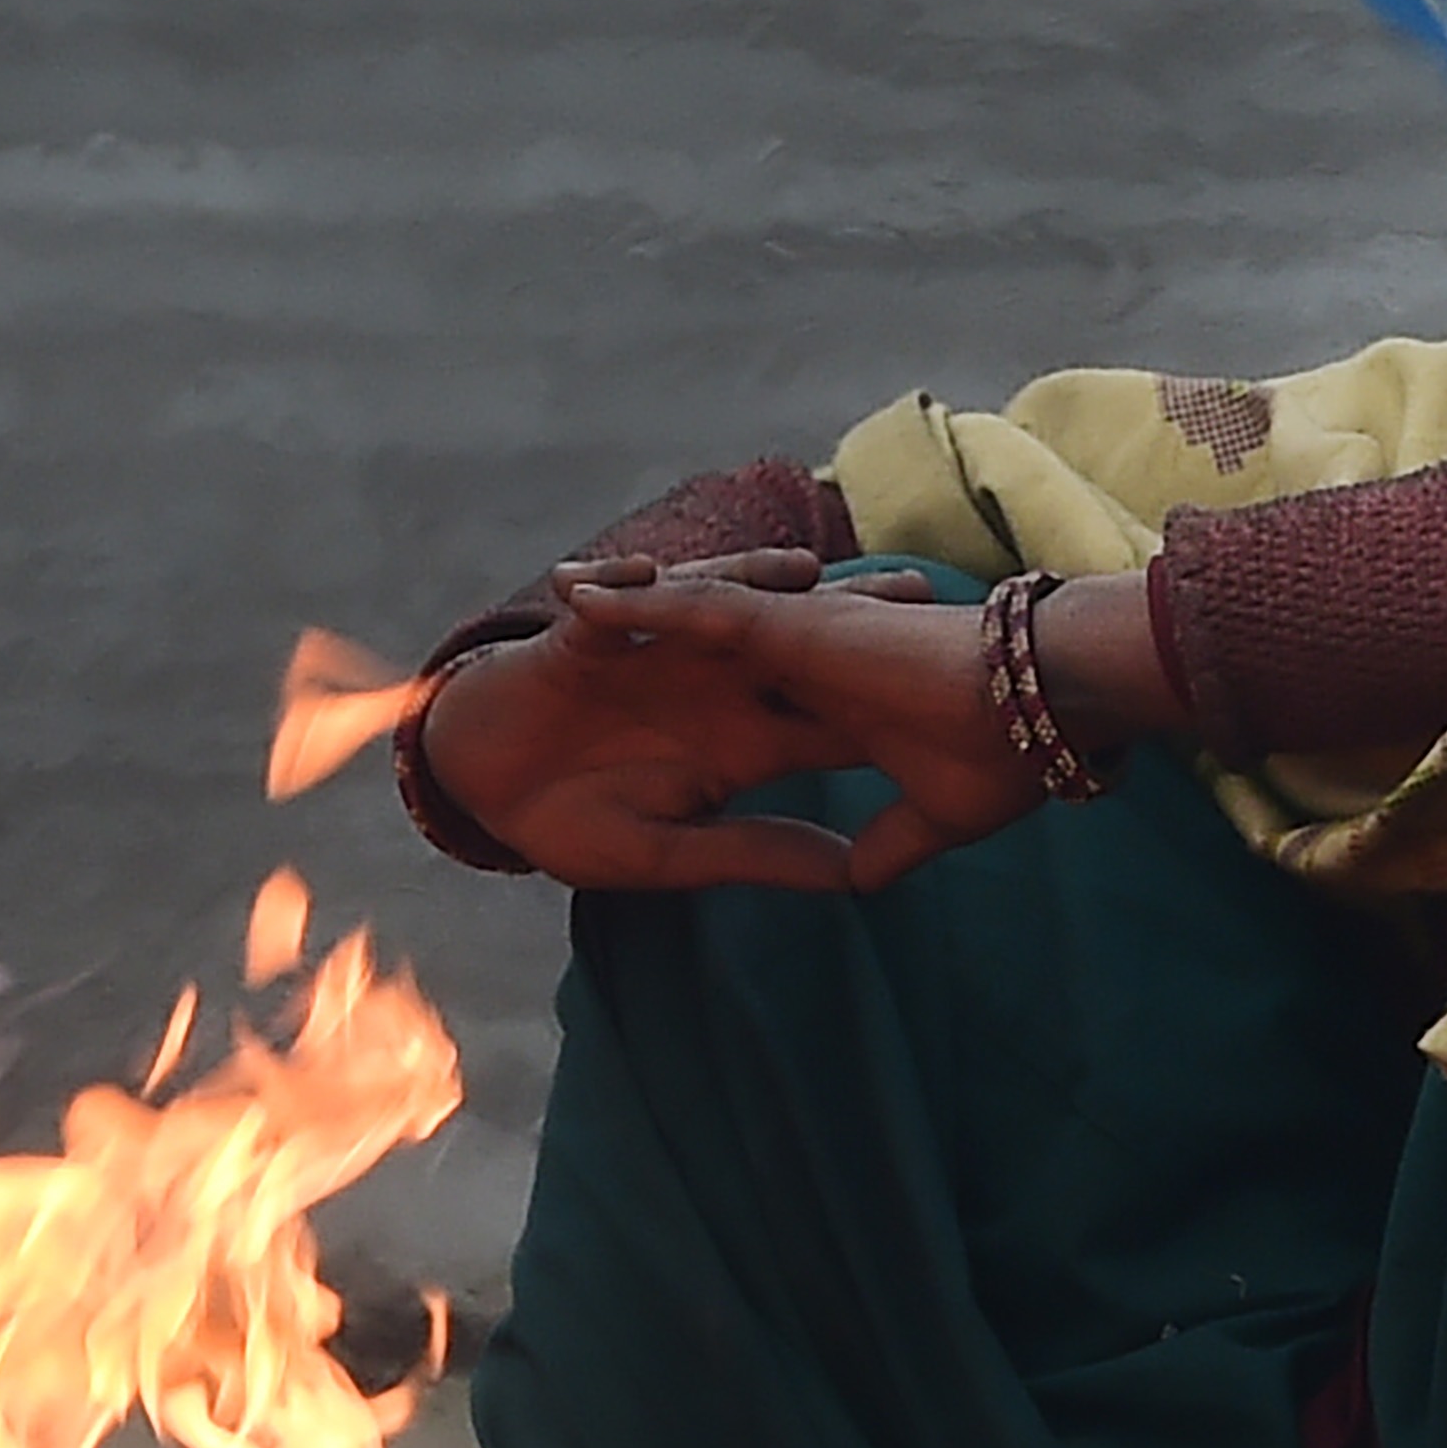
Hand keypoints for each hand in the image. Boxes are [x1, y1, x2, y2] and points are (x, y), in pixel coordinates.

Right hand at [416, 551, 933, 891]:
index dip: (890, 707)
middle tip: (920, 592)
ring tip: (796, 570)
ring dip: (753, 584)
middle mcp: (712, 688)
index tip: (959, 699)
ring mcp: (655, 658)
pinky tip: (652, 574)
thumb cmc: (576, 822)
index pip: (828, 718)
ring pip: (717, 609)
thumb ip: (758, 853)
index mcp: (743, 741)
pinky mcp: (587, 640)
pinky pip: (612, 608)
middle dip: (850, 614)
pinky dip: (627, 588)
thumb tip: (852, 877)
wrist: (487, 790)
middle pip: (794, 643)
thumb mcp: (673, 855)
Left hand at [538, 563, 1190, 889]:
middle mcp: (801, 668)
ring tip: (549, 617)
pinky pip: (688, 605)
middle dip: (637, 665)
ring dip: (618, 616)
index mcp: (829, 717)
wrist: (1038, 711)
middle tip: (567, 674)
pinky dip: (630, 600)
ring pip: (685, 620)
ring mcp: (792, 639)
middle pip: (700, 661)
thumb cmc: (1004, 761)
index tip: (637, 755)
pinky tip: (571, 597)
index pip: (748, 722)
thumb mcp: (931, 820)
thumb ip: (886, 845)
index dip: (694, 732)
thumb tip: (854, 882)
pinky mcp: (788, 621)